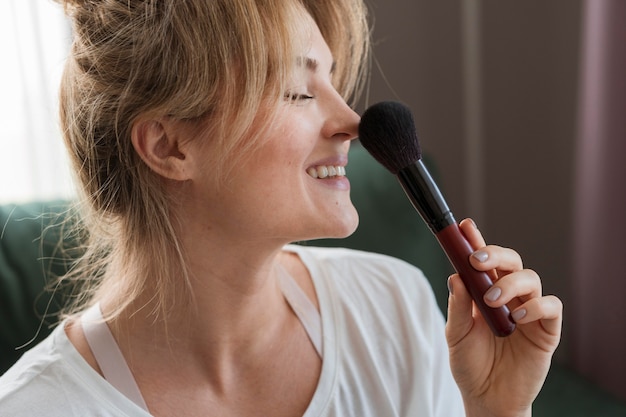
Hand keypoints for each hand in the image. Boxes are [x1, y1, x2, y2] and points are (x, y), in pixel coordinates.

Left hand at [445, 219, 562, 416]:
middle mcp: (508, 296)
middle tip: (476, 261)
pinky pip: (551, 307)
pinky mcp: (546, 330)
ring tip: (491, 300)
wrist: (486, 397)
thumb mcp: (456, 334)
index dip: (475, 241)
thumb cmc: (470, 364)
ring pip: (531, 278)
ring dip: (509, 283)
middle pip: (510, 261)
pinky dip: (536, 306)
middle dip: (494, 254)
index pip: (482, 261)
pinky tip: (517, 318)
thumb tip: (455, 275)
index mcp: (483, 292)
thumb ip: (458, 306)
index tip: (464, 227)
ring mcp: (528, 311)